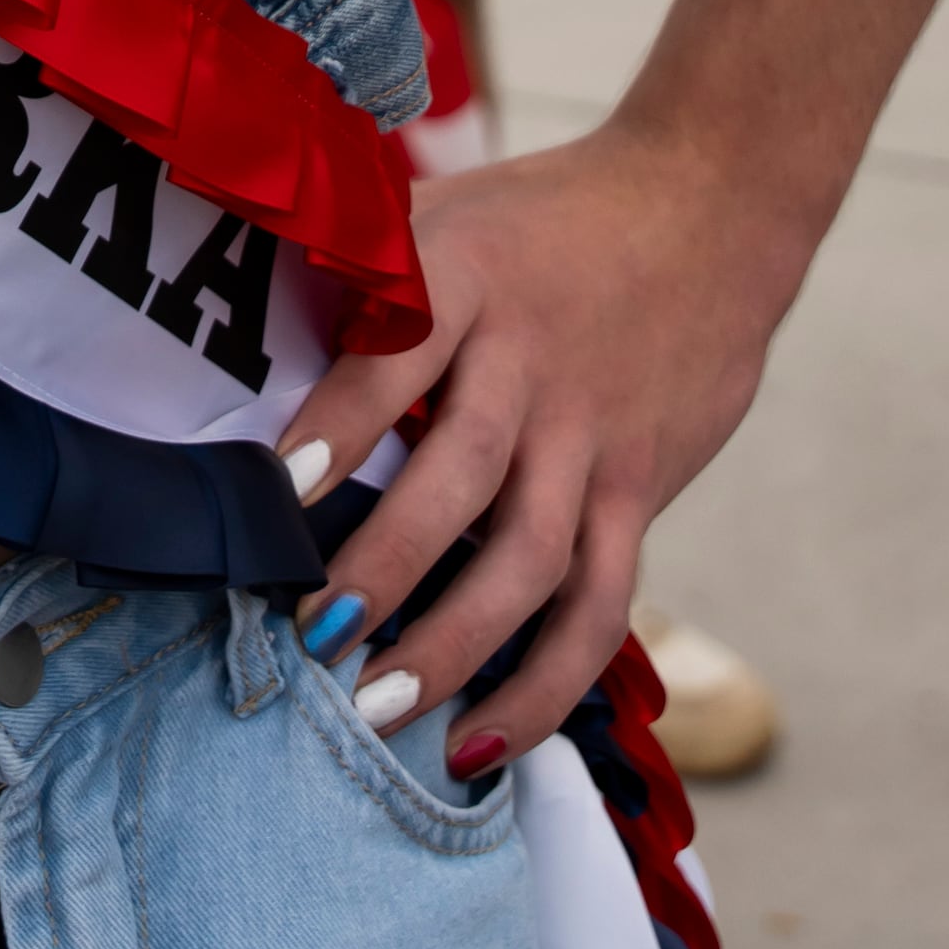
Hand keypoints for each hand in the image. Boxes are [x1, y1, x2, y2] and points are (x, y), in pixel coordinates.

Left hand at [286, 123, 794, 774]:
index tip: (276, 492)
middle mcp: (533, 360)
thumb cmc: (541, 218)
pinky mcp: (642, 489)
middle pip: (462, 474)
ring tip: (376, 710)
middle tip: (312, 636)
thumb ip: (365, 275)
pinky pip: (601, 604)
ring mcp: (593, 433)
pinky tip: (483, 740)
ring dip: (453, 645)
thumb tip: (243, 339)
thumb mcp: (448, 212)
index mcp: (470, 274)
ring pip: (531, 559)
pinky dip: (546, 683)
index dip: (341, 421)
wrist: (705, 208)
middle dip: (385, 566)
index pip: (401, 350)